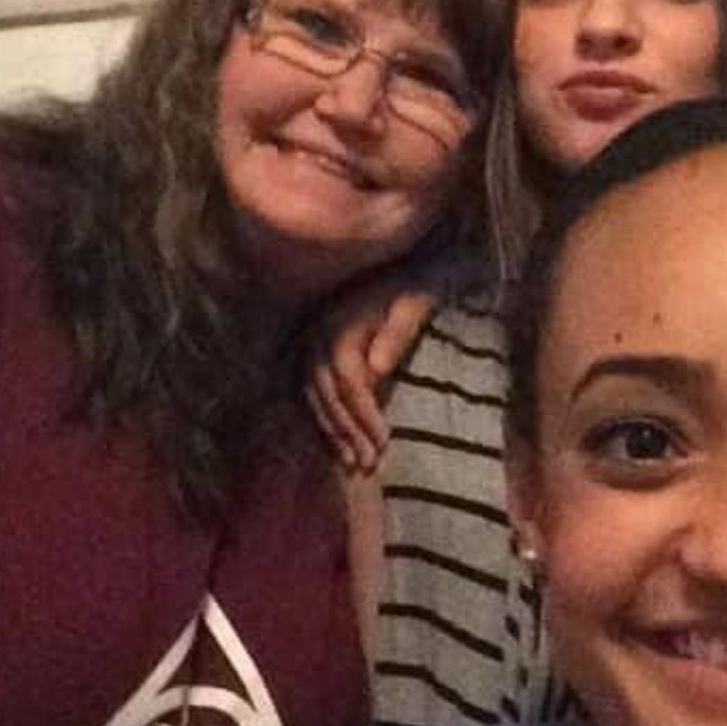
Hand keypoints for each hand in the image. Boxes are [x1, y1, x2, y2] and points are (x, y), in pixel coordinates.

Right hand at [307, 287, 438, 472]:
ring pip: (314, 396)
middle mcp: (319, 334)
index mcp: (342, 325)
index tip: (385, 444)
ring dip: (332, 432)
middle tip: (368, 465)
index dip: (364, 416)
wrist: (404, 260)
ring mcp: (312, 340)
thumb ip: (397, 333)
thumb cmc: (416, 284)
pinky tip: (337, 443)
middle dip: (347, 432)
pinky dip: (323, 418)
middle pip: (327, 394)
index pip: (349, 382)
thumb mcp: (415, 303)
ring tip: (352, 464)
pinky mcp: (313, 348)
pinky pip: (311, 390)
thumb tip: (376, 369)